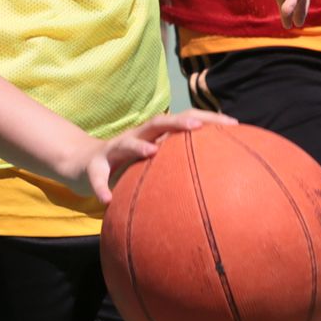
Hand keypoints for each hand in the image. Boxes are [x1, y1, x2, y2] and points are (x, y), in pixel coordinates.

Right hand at [77, 110, 236, 204]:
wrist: (84, 164)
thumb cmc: (129, 166)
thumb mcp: (156, 165)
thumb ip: (180, 168)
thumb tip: (220, 188)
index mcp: (155, 136)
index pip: (185, 121)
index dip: (209, 120)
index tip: (235, 125)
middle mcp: (137, 136)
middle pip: (160, 123)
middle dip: (179, 122)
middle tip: (199, 126)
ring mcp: (114, 148)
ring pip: (127, 143)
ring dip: (138, 147)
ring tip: (151, 152)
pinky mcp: (94, 166)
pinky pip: (97, 177)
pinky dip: (101, 187)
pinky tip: (107, 200)